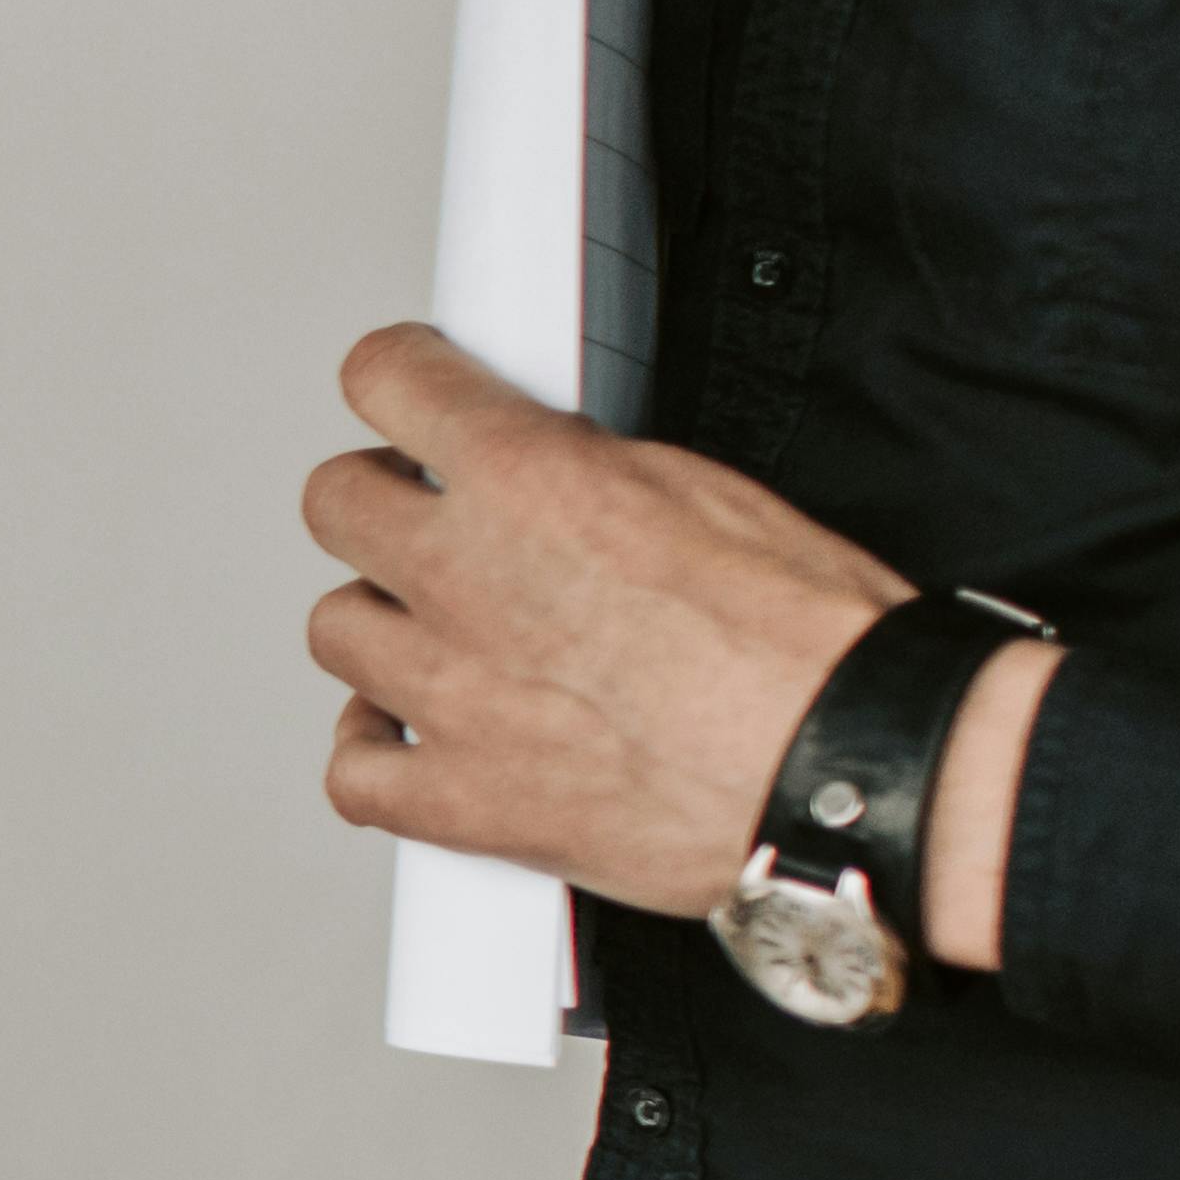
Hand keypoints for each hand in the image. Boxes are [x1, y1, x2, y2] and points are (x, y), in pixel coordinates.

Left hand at [306, 323, 928, 917]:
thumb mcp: (706, 487)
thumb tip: (549, 470)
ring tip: (442, 633)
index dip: (399, 381)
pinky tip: (411, 736)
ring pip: (337, 630)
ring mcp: (451, 693)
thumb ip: (589, 472)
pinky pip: (354, 771)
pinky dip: (374, 751)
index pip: (388, 379)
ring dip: (383, 625)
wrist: (843, 766)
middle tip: (429, 520)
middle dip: (380, 503)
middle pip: (336, 505)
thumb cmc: (808, 645)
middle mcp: (467, 578)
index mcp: (528, 480)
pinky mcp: (463, 800)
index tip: (408, 395)